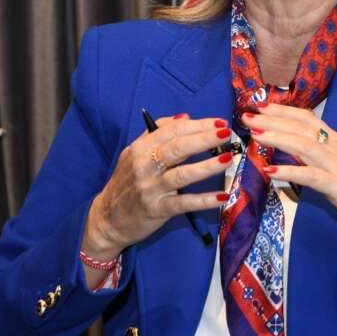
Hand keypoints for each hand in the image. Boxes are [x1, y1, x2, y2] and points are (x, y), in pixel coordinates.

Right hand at [82, 115, 231, 263]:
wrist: (108, 219)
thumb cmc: (125, 183)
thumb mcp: (133, 154)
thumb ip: (157, 133)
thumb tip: (185, 116)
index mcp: (140, 149)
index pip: (172, 131)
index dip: (197, 125)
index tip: (219, 123)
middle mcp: (144, 166)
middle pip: (178, 148)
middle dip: (204, 139)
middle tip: (227, 134)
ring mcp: (151, 188)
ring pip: (183, 174)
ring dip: (208, 166)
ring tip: (228, 158)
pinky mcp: (158, 210)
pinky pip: (184, 203)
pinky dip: (204, 200)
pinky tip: (222, 195)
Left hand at [241, 103, 336, 265]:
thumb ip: (317, 159)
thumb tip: (289, 151)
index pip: (307, 118)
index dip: (282, 110)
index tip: (260, 106)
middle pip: (301, 127)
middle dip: (272, 120)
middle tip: (247, 116)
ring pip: (304, 145)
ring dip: (276, 137)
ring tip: (254, 134)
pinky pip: (311, 176)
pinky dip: (289, 171)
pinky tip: (270, 170)